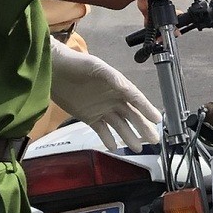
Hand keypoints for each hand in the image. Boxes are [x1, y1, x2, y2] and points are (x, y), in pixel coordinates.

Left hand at [46, 41, 161, 148]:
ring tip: (137, 148)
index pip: (136, 99)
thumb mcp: (96, 68)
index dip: (147, 109)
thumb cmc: (77, 64)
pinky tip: (114, 147)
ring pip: (119, 125)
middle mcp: (113, 99)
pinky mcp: (89, 117)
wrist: (54, 70)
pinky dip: (108, 138)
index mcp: (118, 86)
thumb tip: (126, 88)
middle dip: (143, 127)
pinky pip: (102, 130)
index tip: (157, 120)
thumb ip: (112, 78)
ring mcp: (102, 109)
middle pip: (131, 115)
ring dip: (128, 136)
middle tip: (154, 139)